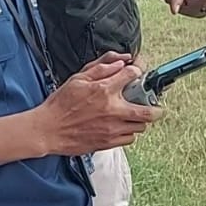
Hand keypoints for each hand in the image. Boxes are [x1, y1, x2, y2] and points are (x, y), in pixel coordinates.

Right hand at [35, 54, 161, 154]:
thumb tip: (120, 62)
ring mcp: (112, 129)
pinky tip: (122, 126)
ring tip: (134, 115)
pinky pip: (130, 139)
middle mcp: (112, 110)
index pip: (133, 74)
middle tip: (157, 107)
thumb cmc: (60, 104)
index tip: (140, 69)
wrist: (48, 130)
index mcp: (104, 90)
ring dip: (140, 119)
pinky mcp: (108, 142)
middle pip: (148, 111)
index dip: (140, 68)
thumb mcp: (78, 78)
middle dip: (156, 108)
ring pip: (140, 126)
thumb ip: (101, 68)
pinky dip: (129, 132)